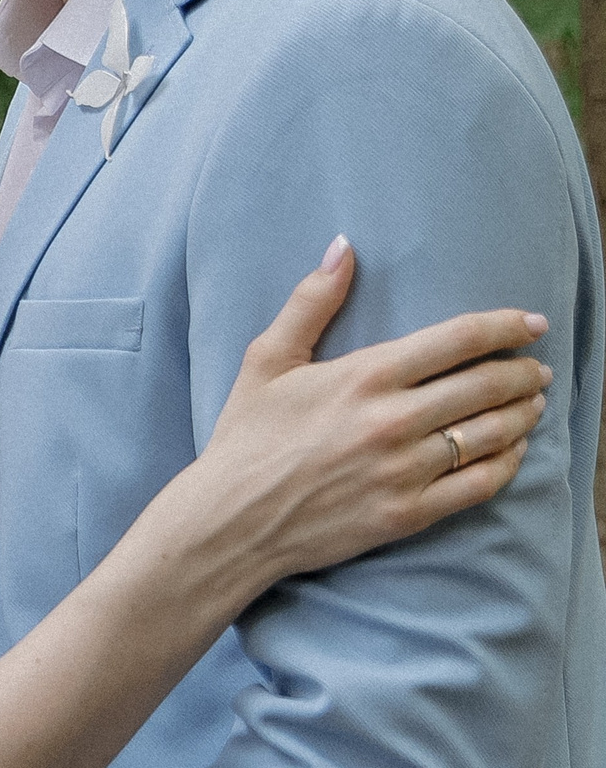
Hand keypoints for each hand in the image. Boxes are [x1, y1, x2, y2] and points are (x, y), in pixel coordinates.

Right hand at [179, 236, 547, 594]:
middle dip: (524, 372)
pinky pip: (481, 483)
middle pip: (487, 385)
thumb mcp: (267, 360)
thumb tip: (344, 247)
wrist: (231, 520)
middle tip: (537, 368)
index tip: (533, 323)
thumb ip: (311, 301)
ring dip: (524, 413)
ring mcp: (405, 470)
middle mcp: (392, 420)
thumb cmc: (246, 437)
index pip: (458, 339)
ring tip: (533, 404)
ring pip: (492, 433)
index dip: (506, 326)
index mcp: (364, 376)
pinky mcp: (409, 513)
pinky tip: (512, 449)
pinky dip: (508, 462)